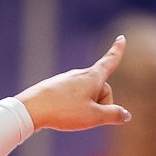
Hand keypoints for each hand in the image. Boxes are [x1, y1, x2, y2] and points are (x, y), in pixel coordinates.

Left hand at [17, 37, 131, 132]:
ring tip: (69, 116)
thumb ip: (113, 115)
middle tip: (88, 117)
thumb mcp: (94, 116)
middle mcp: (79, 74)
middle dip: (101, 104)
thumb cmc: (64, 111)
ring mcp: (65, 81)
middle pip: (100, 89)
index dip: (117, 51)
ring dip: (85, 108)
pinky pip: (70, 100)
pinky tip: (59, 115)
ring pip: (85, 96)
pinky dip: (70, 109)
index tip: (121, 38)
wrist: (30, 110)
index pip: (110, 61)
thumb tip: (126, 115)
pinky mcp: (54, 88)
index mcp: (92, 77)